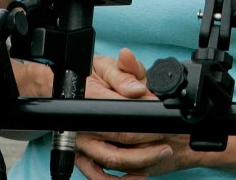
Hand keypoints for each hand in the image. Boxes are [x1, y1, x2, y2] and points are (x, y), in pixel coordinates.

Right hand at [77, 49, 195, 179]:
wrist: (67, 88)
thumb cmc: (90, 76)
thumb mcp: (106, 66)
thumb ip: (123, 74)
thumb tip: (137, 90)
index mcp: (89, 99)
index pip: (121, 115)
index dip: (146, 120)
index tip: (162, 120)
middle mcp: (82, 125)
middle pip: (118, 141)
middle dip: (148, 144)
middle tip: (168, 141)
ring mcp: (80, 143)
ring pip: (111, 161)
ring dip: (139, 162)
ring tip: (160, 154)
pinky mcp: (81, 157)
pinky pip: (98, 176)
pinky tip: (139, 175)